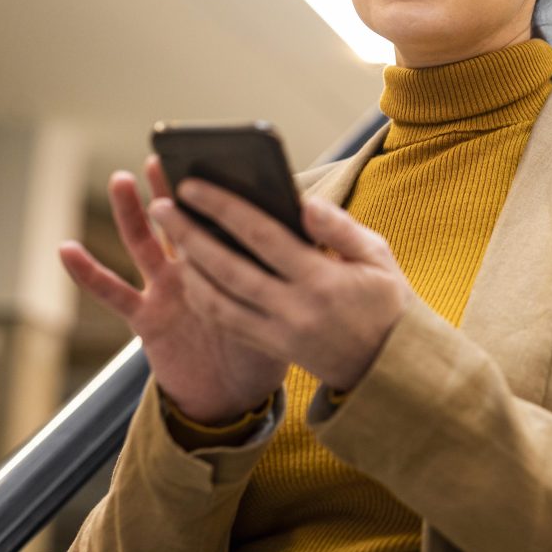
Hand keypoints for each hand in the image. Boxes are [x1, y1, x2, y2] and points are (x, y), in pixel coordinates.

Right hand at [59, 157, 287, 424]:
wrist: (240, 395)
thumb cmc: (268, 343)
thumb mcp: (287, 298)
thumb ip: (293, 261)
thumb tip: (308, 216)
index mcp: (232, 261)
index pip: (223, 218)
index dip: (219, 193)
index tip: (219, 159)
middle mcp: (197, 268)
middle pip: (180, 221)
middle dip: (170, 189)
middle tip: (164, 156)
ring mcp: (168, 290)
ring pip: (145, 243)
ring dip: (130, 212)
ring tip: (121, 179)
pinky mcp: (146, 318)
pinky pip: (113, 293)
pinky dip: (87, 273)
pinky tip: (66, 249)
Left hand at [148, 179, 412, 392]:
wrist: (389, 366)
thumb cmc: (385, 300)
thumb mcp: (378, 256)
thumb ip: (340, 227)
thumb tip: (303, 201)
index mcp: (323, 281)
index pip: (263, 237)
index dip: (224, 209)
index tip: (193, 185)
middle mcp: (295, 310)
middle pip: (228, 269)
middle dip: (190, 234)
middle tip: (161, 205)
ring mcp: (280, 334)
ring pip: (218, 301)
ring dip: (189, 267)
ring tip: (169, 235)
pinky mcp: (272, 349)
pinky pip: (226, 322)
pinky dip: (202, 296)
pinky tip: (190, 272)